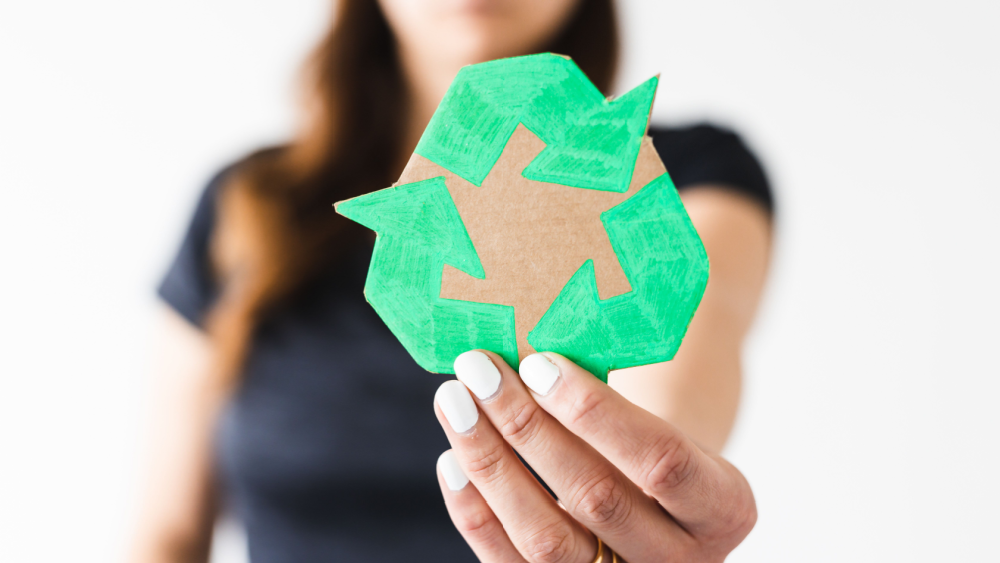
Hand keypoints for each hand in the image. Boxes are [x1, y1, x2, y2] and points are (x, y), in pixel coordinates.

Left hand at [433, 350, 755, 562]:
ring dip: (490, 464)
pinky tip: (452, 460)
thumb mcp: (663, 424)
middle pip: (596, 497)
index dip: (597, 413)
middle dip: (527, 427)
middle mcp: (681, 560)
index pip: (662, 460)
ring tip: (455, 403)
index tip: (539, 363)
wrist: (656, 513)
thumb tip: (527, 354)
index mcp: (724, 507)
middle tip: (479, 369)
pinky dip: (475, 512)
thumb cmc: (652, 449)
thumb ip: (613, 404)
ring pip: (546, 540)